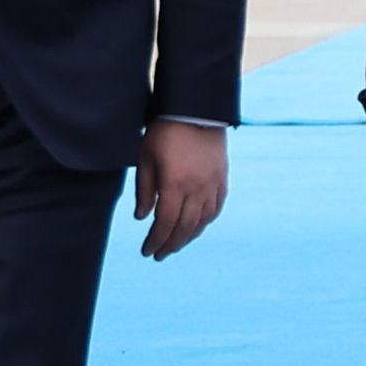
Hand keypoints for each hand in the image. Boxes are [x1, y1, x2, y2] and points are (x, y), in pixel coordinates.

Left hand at [135, 119, 226, 258]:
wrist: (196, 110)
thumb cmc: (165, 132)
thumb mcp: (146, 159)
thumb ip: (145, 191)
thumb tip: (143, 217)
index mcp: (175, 184)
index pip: (165, 223)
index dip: (156, 240)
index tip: (147, 251)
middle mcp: (197, 188)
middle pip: (185, 227)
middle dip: (170, 244)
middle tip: (159, 255)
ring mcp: (212, 185)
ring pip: (202, 221)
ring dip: (188, 237)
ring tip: (176, 244)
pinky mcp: (222, 179)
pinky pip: (215, 208)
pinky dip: (205, 222)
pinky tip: (196, 227)